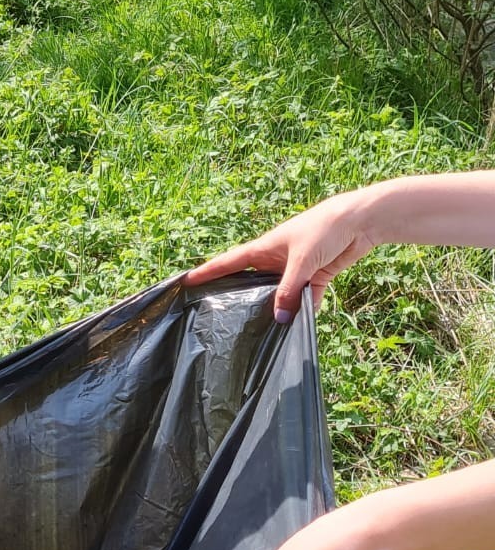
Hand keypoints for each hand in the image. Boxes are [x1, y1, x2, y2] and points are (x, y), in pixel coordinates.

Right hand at [185, 188, 378, 322]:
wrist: (361, 221)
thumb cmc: (324, 229)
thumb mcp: (301, 261)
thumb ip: (289, 291)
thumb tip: (278, 319)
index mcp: (263, 248)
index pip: (228, 262)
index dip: (208, 272)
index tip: (187, 281)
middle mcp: (274, 260)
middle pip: (250, 282)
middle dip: (236, 296)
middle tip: (216, 314)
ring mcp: (294, 270)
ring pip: (277, 294)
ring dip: (273, 307)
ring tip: (257, 328)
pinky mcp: (315, 277)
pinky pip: (303, 299)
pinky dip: (302, 309)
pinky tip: (298, 324)